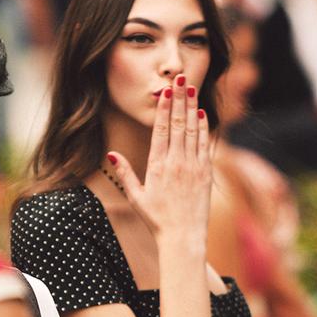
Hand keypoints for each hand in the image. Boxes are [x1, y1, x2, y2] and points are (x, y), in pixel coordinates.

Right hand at [107, 74, 210, 240]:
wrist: (182, 237)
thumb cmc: (157, 219)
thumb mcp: (135, 196)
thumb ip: (124, 173)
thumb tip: (111, 153)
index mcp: (157, 166)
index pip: (161, 130)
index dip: (164, 107)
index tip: (166, 90)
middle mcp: (176, 163)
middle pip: (179, 124)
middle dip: (180, 99)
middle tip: (181, 78)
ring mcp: (193, 167)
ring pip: (193, 131)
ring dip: (193, 108)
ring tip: (192, 88)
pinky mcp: (205, 174)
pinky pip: (205, 145)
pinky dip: (204, 128)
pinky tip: (202, 113)